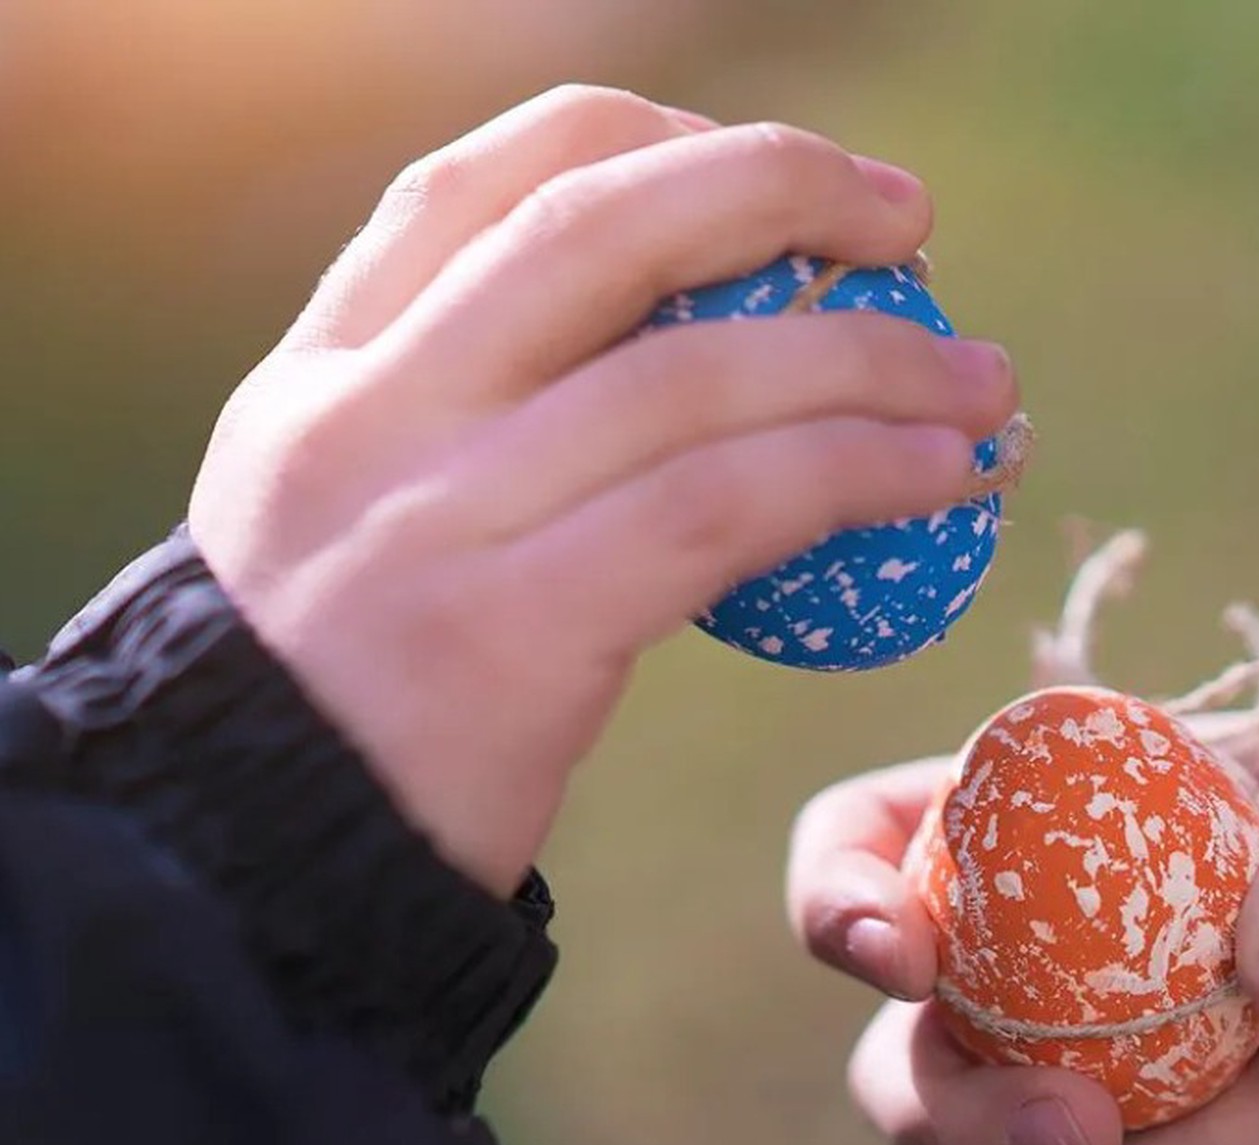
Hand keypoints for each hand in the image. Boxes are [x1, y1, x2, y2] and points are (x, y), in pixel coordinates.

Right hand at [188, 85, 1018, 895]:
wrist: (261, 876)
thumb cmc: (355, 700)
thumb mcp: (362, 518)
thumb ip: (474, 420)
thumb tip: (687, 345)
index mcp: (325, 374)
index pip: (478, 182)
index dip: (645, 140)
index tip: (770, 173)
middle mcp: (365, 418)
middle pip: (596, 230)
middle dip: (775, 188)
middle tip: (908, 217)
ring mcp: (430, 520)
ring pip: (692, 377)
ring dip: (873, 359)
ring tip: (984, 383)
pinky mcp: (508, 635)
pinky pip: (724, 511)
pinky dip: (858, 472)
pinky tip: (944, 474)